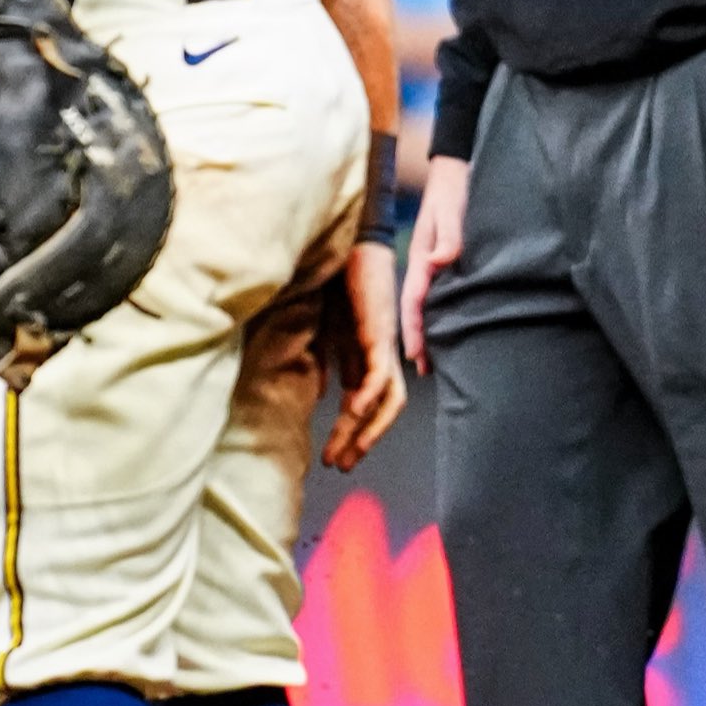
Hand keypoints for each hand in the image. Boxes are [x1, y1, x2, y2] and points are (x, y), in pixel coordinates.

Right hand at [320, 239, 405, 466]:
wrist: (341, 240)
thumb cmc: (328, 277)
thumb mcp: (316, 327)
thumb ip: (319, 360)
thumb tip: (320, 394)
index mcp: (359, 354)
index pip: (360, 403)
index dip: (348, 432)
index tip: (331, 458)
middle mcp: (376, 354)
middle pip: (379, 408)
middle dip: (360, 440)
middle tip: (340, 465)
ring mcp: (382, 343)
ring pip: (389, 398)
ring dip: (369, 429)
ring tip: (347, 451)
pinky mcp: (379, 330)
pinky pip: (380, 372)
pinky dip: (369, 396)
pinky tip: (353, 412)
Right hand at [398, 151, 468, 364]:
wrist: (454, 171)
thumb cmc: (452, 191)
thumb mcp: (450, 210)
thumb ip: (448, 235)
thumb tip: (440, 261)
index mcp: (422, 257)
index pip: (415, 300)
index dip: (415, 329)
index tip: (416, 355)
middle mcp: (426, 264)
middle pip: (419, 308)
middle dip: (421, 338)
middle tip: (427, 369)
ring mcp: (434, 263)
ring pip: (429, 302)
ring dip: (431, 327)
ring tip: (438, 356)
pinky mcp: (445, 259)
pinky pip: (442, 291)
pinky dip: (443, 311)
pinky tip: (453, 322)